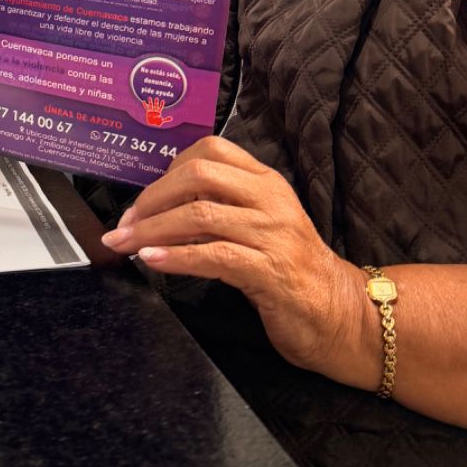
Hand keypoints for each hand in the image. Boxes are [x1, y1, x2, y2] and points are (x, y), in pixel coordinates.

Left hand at [100, 137, 374, 384]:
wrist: (341, 315)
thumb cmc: (291, 272)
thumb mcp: (259, 225)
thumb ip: (222, 206)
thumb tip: (161, 205)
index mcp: (266, 181)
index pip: (210, 151)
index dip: (167, 170)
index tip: (143, 199)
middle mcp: (270, 199)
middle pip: (198, 177)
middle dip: (152, 198)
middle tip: (125, 224)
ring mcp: (273, 233)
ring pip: (200, 215)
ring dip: (152, 230)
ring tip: (125, 244)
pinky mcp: (271, 270)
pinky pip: (213, 255)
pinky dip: (175, 257)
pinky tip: (152, 261)